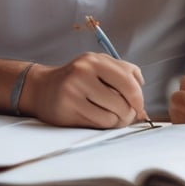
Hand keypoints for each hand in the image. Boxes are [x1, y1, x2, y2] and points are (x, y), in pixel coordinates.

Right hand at [22, 52, 147, 127]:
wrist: (41, 88)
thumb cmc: (77, 78)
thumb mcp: (98, 65)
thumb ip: (122, 72)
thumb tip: (142, 89)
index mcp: (94, 60)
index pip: (128, 81)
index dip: (139, 97)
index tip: (139, 105)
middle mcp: (83, 73)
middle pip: (123, 101)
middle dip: (129, 112)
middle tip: (127, 115)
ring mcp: (73, 92)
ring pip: (112, 115)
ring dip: (117, 120)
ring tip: (111, 116)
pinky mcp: (67, 111)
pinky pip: (99, 124)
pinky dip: (104, 125)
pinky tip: (98, 118)